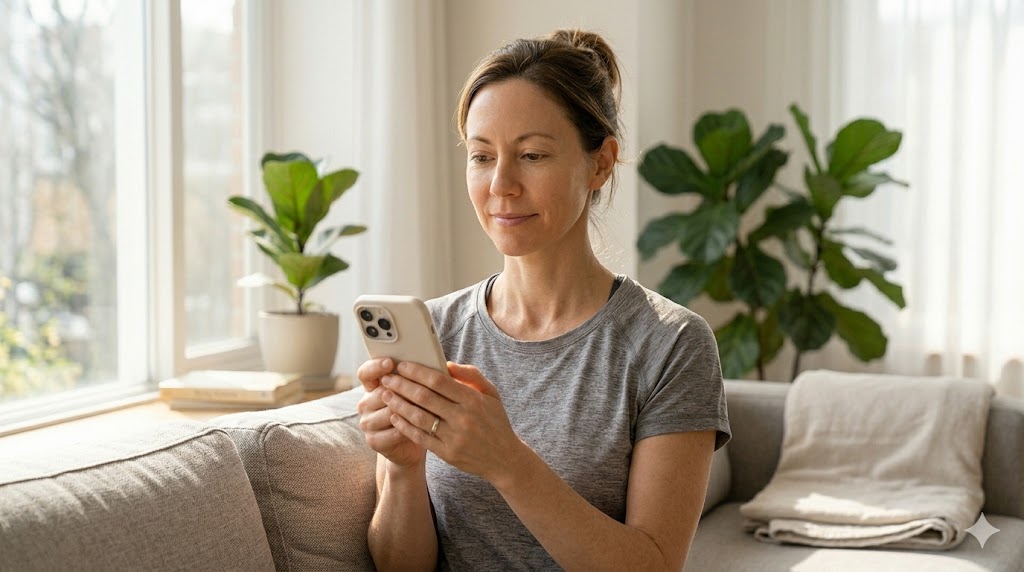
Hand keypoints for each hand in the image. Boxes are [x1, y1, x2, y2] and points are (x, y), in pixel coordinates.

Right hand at [356, 358, 424, 466]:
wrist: (410, 445)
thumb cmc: (416, 411)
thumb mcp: (415, 393)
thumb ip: (419, 378)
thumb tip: (442, 365)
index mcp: (372, 387)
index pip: (365, 373)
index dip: (376, 367)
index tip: (390, 362)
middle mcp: (365, 403)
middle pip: (381, 393)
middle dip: (403, 391)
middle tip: (422, 389)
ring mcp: (366, 423)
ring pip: (389, 412)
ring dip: (409, 411)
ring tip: (427, 409)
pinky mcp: (373, 440)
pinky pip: (393, 431)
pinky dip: (410, 428)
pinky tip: (421, 426)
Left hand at [380, 361, 525, 483]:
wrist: (505, 459)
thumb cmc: (496, 422)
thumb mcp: (491, 394)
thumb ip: (471, 375)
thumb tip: (446, 364)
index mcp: (473, 400)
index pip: (439, 381)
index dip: (417, 372)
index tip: (402, 365)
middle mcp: (463, 418)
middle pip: (424, 397)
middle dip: (402, 385)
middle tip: (387, 378)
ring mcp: (454, 437)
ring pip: (418, 417)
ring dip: (398, 404)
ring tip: (385, 394)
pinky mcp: (447, 453)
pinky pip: (420, 437)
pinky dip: (404, 425)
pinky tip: (394, 415)